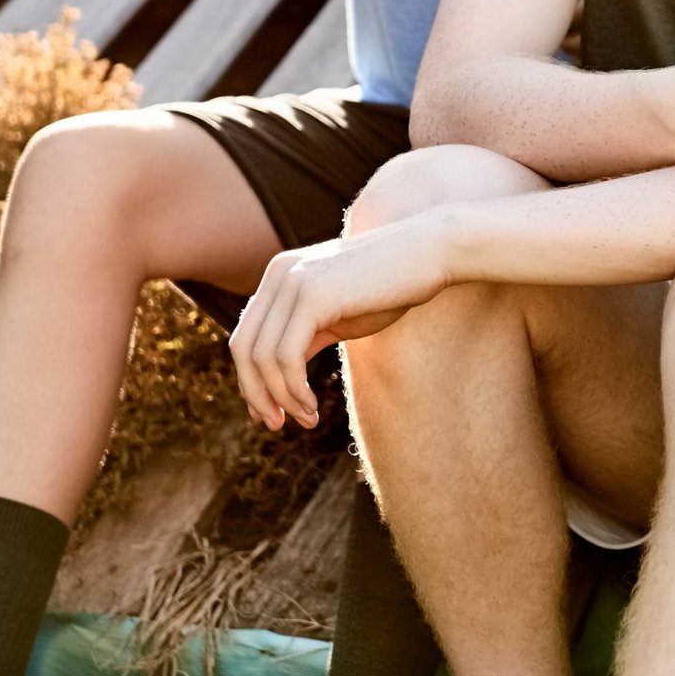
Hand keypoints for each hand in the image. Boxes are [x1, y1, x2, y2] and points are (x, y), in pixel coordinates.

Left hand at [229, 220, 455, 430]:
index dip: (250, 381)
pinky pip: (286, 357)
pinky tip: (313, 407)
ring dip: (281, 399)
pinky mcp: (312, 296)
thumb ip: (306, 335)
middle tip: (278, 425)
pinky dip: (294, 390)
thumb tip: (280, 377)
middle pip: (242, 349)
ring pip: (263, 359)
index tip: (271, 413)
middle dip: (256, 394)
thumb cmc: (394, 286)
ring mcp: (293, 282)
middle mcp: (279, 275)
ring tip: (308, 419)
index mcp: (280, 275)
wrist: (432, 250)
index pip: (245, 337)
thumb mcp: (340, 314)